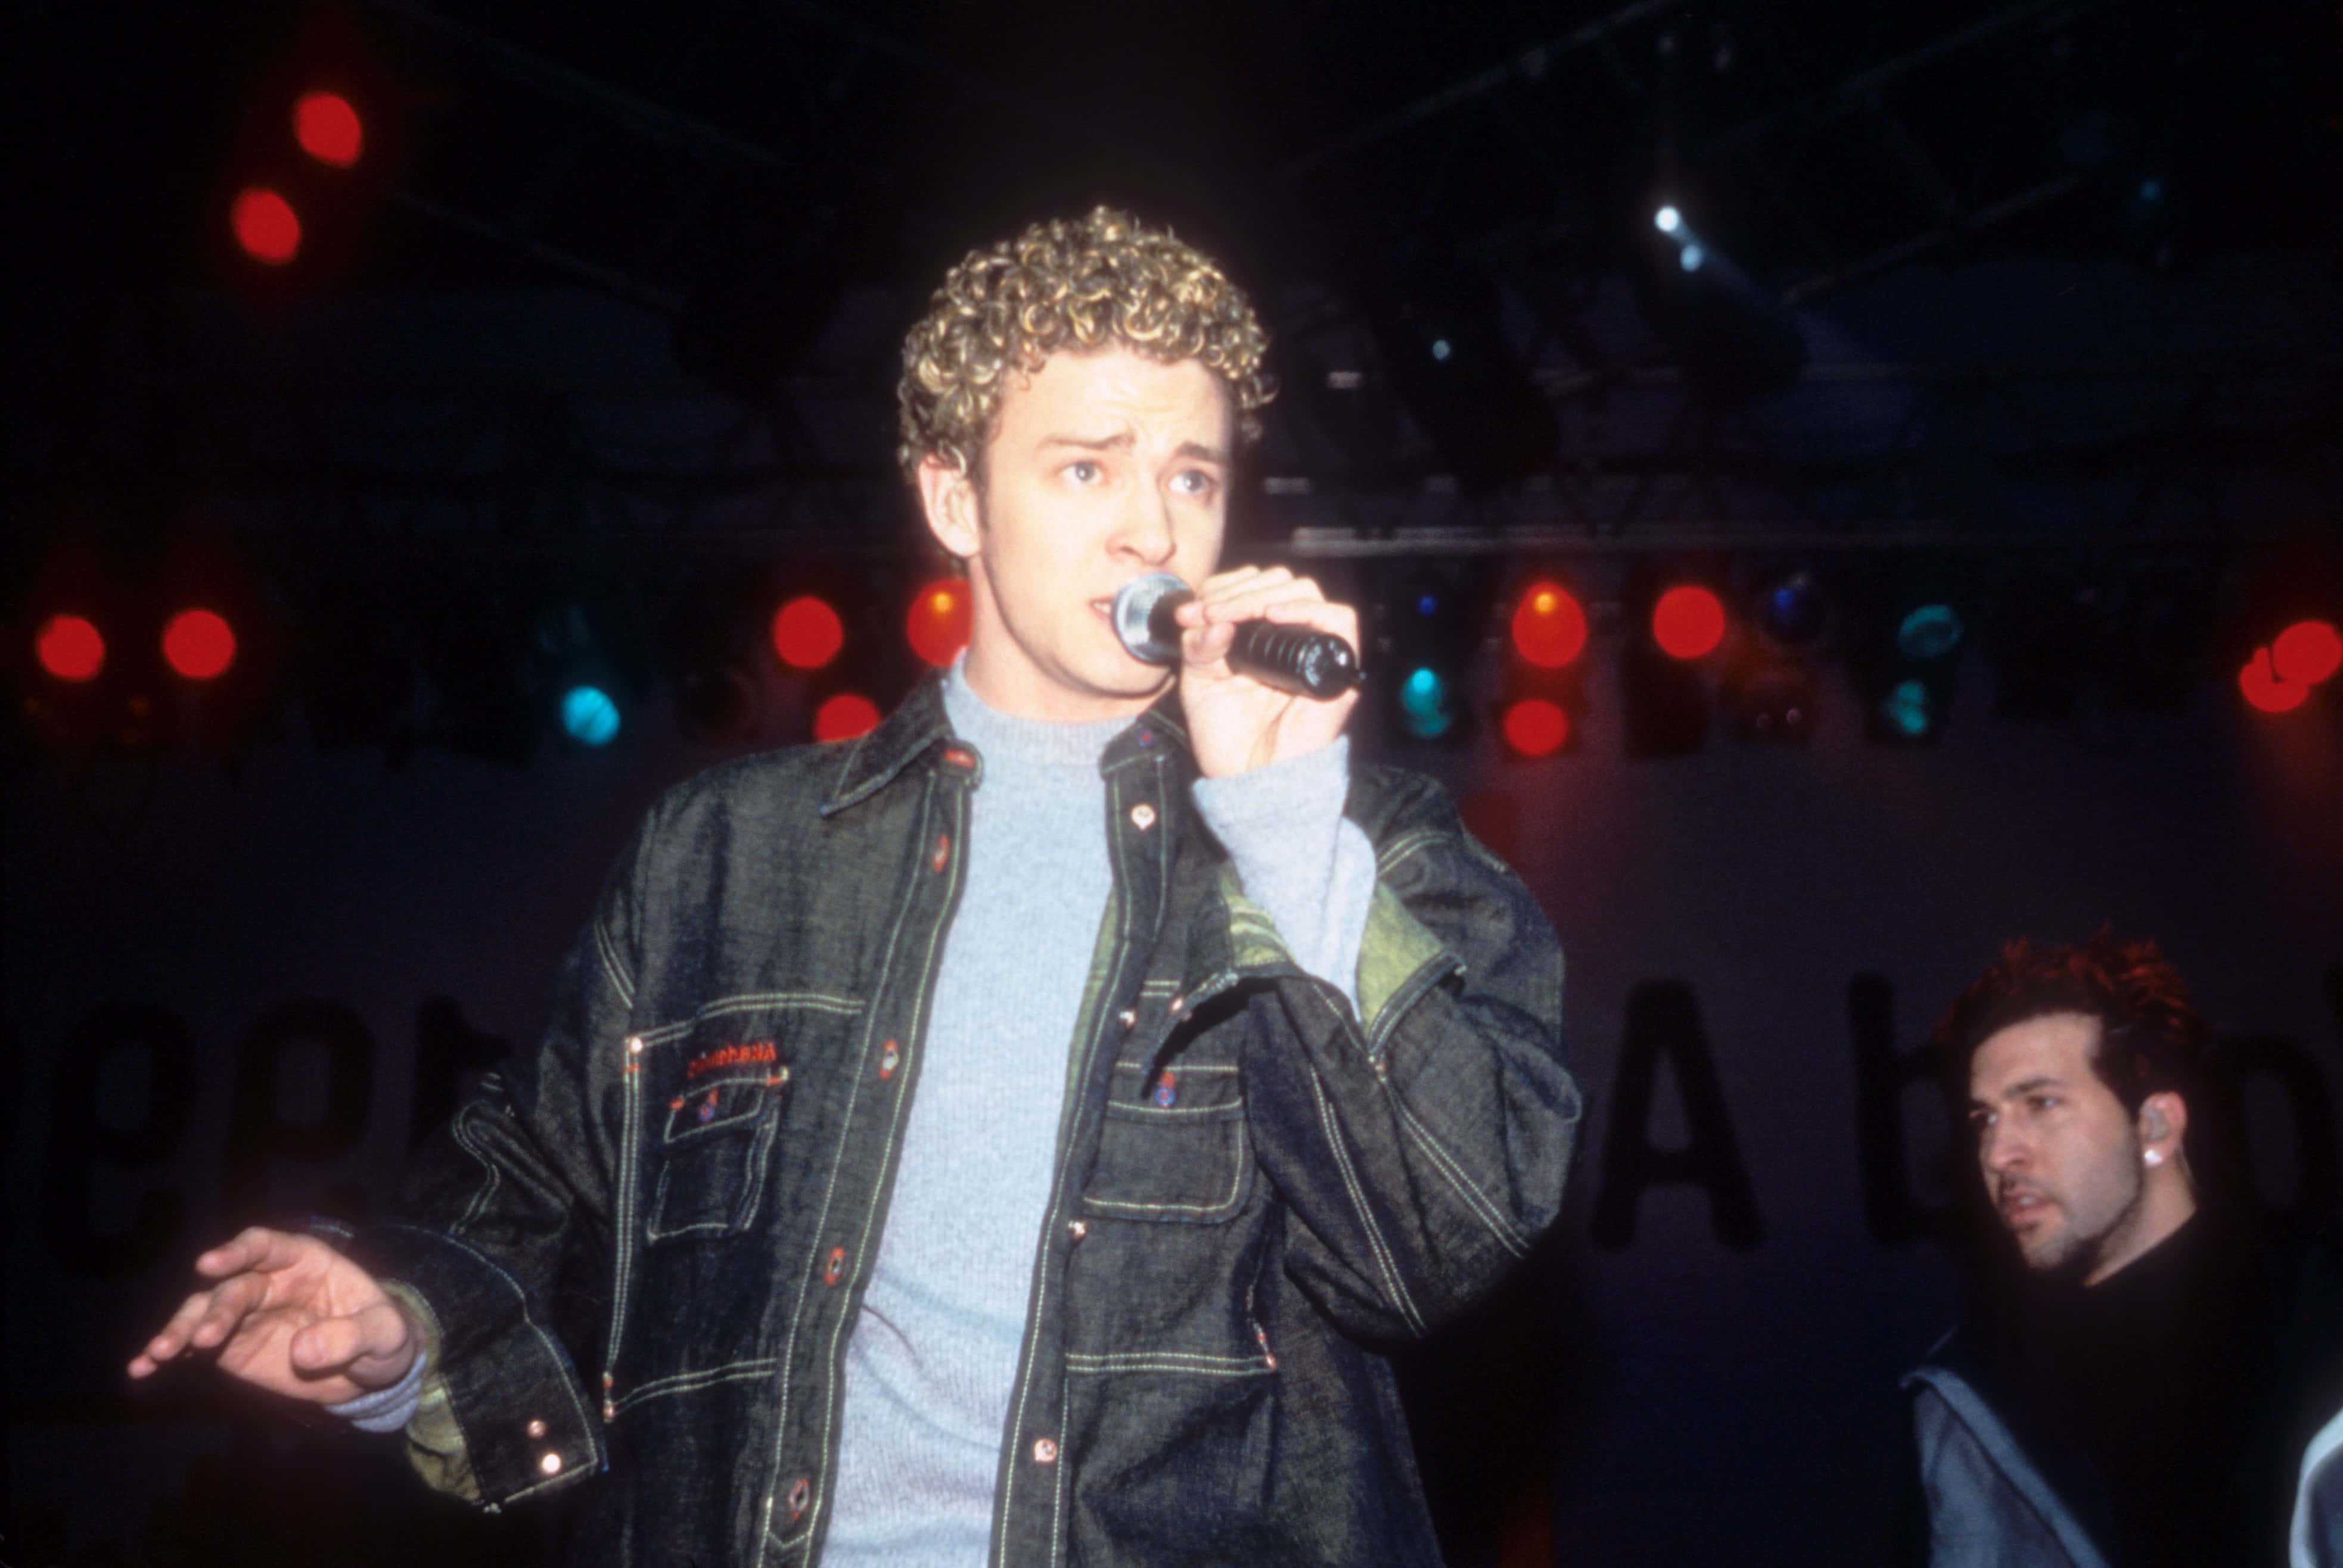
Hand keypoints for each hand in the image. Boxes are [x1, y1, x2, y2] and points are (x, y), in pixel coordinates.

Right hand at [127, 1227, 416, 1404]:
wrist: (371, 1371)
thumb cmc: (383, 1339)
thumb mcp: (386, 1336)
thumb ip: (352, 1337)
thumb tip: (304, 1351)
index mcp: (305, 1261)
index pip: (267, 1246)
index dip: (239, 1251)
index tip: (211, 1263)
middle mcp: (268, 1280)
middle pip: (232, 1286)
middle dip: (214, 1310)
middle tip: (205, 1339)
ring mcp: (244, 1313)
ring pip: (203, 1312)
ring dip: (179, 1330)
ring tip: (159, 1354)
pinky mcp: (229, 1346)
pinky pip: (193, 1346)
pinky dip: (167, 1354)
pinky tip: (142, 1368)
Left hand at [1175, 566, 1361, 778]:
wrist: (1247, 779)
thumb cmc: (1227, 735)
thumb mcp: (1199, 681)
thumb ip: (1199, 646)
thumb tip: (1210, 617)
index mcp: (1259, 635)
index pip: (1253, 585)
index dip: (1223, 588)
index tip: (1193, 611)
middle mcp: (1289, 637)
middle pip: (1278, 581)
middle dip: (1237, 590)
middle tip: (1206, 613)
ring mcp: (1314, 649)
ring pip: (1305, 591)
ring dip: (1261, 595)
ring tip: (1229, 615)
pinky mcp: (1335, 668)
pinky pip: (1339, 621)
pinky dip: (1306, 609)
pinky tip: (1272, 616)